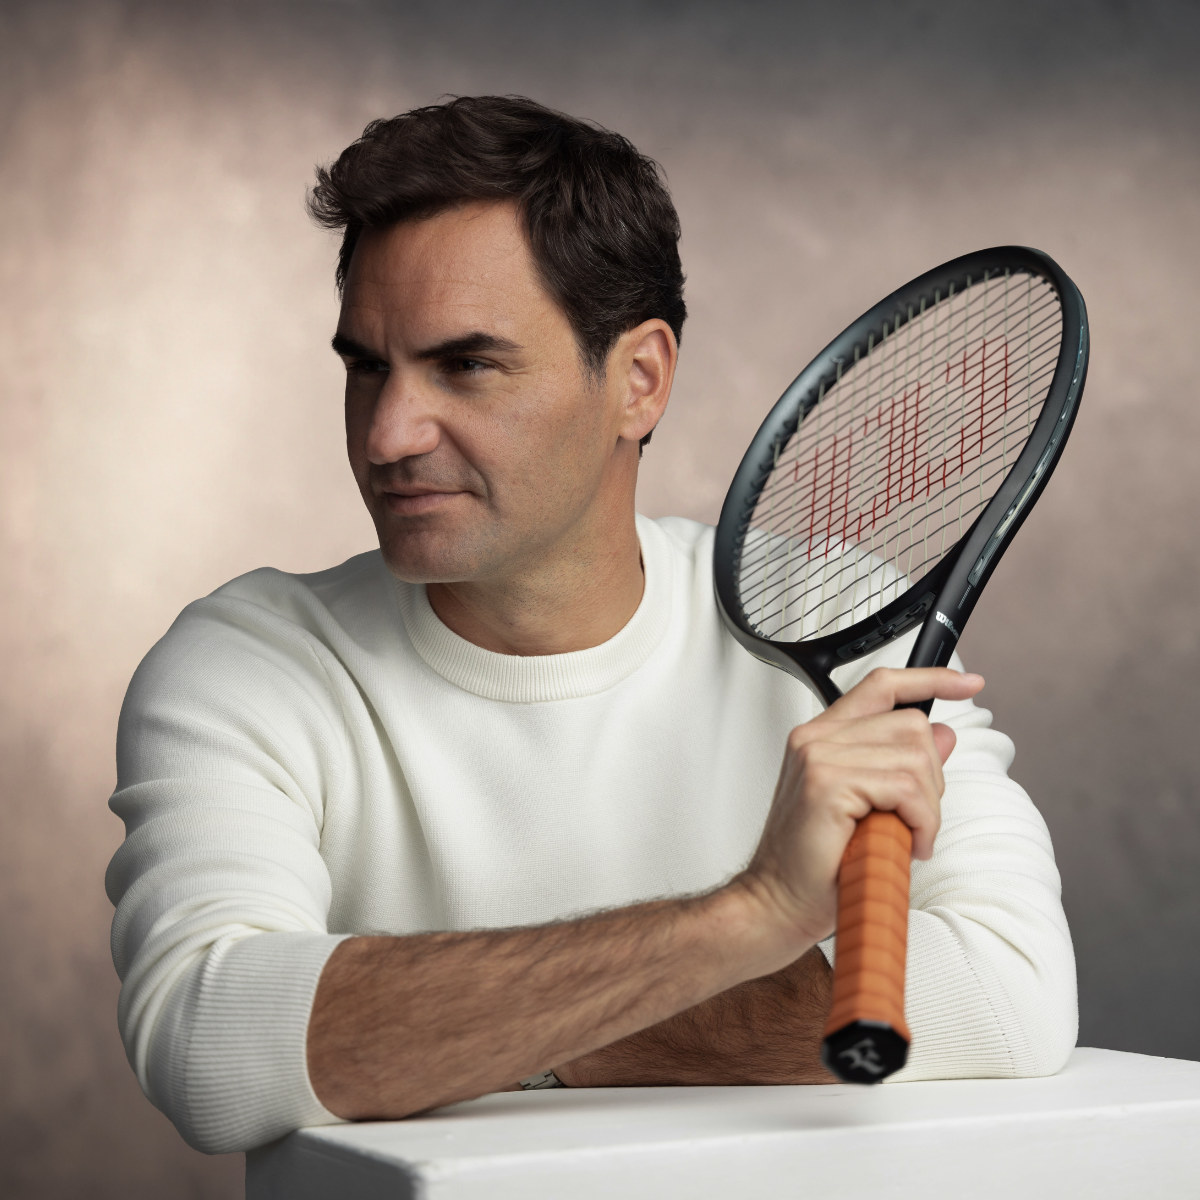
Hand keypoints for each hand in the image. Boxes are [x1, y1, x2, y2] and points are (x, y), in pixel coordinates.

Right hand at [736, 667, 983, 953]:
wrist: (778, 902)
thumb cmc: (816, 863)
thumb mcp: (868, 805)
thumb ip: (900, 763)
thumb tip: (944, 734)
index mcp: (821, 736)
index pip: (881, 685)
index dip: (929, 678)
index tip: (969, 683)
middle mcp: (816, 738)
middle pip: (911, 724)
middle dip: (931, 776)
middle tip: (915, 818)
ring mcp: (819, 757)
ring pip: (914, 757)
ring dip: (927, 806)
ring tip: (908, 837)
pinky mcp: (828, 784)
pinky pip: (905, 789)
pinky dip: (921, 821)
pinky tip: (907, 843)